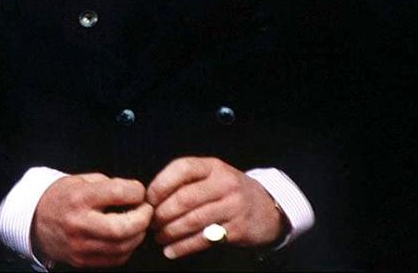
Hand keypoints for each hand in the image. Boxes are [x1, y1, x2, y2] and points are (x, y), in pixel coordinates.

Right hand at [31, 173, 152, 267]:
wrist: (35, 221)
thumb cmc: (61, 197)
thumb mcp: (79, 180)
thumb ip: (107, 185)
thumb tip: (135, 194)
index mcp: (78, 198)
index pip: (117, 193)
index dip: (136, 191)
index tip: (139, 191)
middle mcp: (78, 223)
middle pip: (122, 228)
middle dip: (143, 219)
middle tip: (146, 211)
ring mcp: (80, 245)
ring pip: (123, 247)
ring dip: (138, 234)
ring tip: (137, 223)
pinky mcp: (83, 260)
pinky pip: (116, 259)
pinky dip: (128, 248)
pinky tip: (126, 237)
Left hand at [146, 156, 283, 259]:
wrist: (269, 209)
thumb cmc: (230, 191)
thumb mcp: (213, 176)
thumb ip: (187, 181)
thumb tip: (151, 197)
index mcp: (213, 166)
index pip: (182, 169)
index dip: (160, 184)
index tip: (148, 199)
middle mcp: (224, 184)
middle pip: (185, 198)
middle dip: (162, 213)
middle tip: (150, 222)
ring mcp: (232, 207)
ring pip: (193, 220)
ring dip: (170, 231)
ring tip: (158, 237)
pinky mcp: (237, 229)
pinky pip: (204, 239)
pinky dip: (184, 246)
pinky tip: (171, 250)